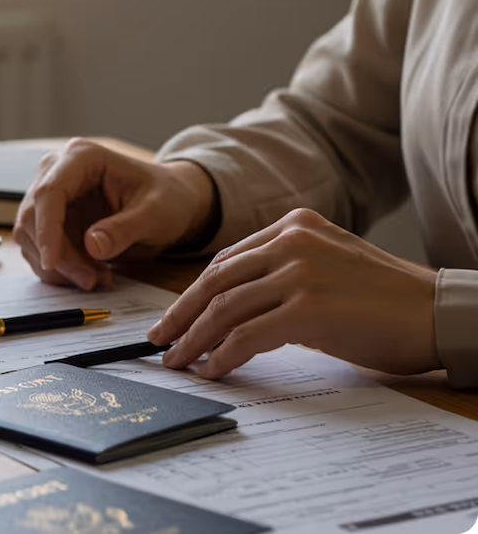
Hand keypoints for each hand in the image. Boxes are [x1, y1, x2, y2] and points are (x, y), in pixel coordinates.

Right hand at [13, 138, 217, 289]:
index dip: (46, 230)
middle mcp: (57, 172)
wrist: (172, 203)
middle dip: (58, 256)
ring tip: (99, 278)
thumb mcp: (155, 214)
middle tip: (91, 280)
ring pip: (32, 238)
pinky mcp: (51, 220)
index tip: (52, 263)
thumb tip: (92, 245)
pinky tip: (90, 273)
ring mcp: (52, 197)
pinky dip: (60, 270)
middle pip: (34, 218)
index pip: (49, 192)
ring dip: (59, 268)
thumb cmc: (167, 198)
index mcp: (82, 157)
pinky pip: (40, 250)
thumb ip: (125, 229)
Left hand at [147, 208, 439, 377]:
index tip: (175, 317)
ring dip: (194, 339)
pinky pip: (247, 335)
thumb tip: (228, 308)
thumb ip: (280, 273)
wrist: (436, 312)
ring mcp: (299, 272)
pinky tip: (213, 369)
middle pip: (215, 281)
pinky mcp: (308, 307)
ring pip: (224, 308)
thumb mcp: (325, 266)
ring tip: (178, 361)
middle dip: (181, 315)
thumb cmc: (383, 298)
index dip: (193, 294)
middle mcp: (291, 241)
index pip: (225, 261)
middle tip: (159, 341)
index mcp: (293, 225)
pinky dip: (223, 355)